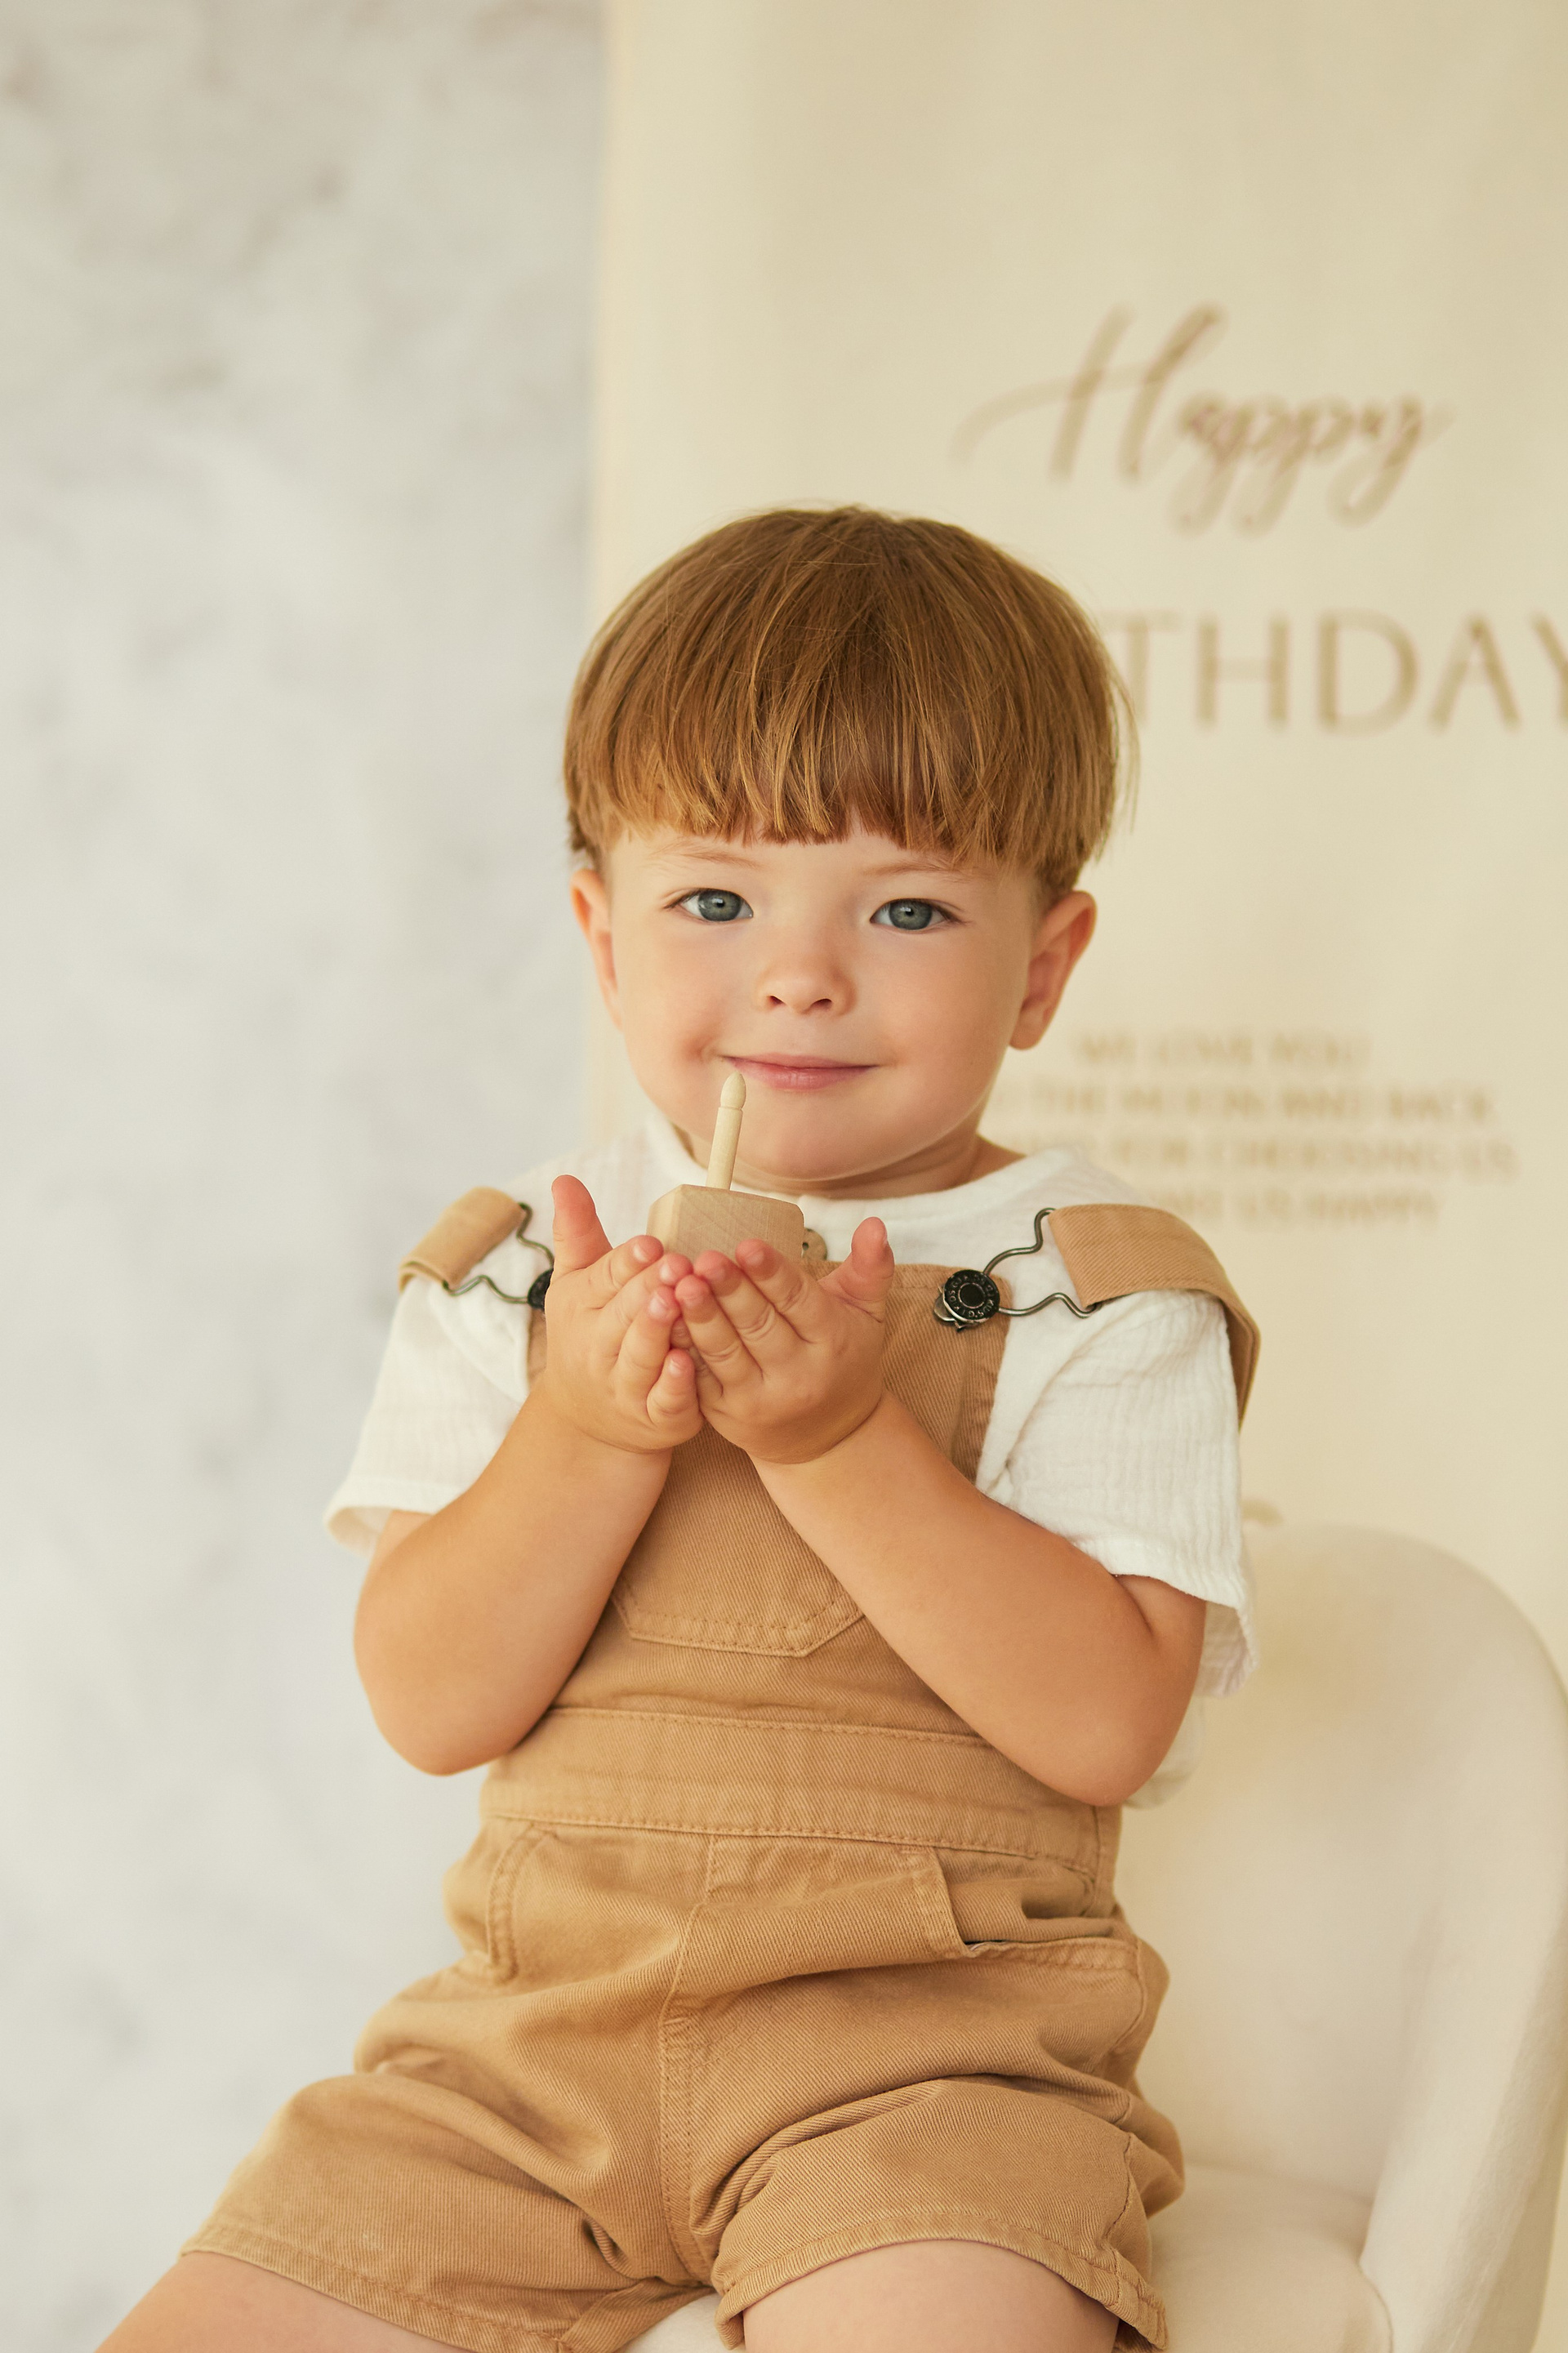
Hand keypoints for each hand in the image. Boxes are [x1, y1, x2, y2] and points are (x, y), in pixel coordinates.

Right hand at [537, 1176, 702, 1453]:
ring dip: (660, 1331)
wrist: (586, 1418)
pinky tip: (688, 1364)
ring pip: (642, 1356)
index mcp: (583, 1305)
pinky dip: (674, 1385)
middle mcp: (598, 1345)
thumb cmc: (591, 1332)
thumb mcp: (576, 1283)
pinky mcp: (655, 1416)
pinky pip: (663, 1401)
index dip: (626, 1261)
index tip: (649, 1243)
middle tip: (676, 1266)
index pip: (603, 1278)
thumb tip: (564, 1178)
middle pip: (623, 1315)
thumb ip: (577, 1232)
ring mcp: (625, 1384)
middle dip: (647, 1290)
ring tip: (677, 1304)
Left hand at [669, 1218, 894, 1463]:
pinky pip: (700, 1377)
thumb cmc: (845, 1361)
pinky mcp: (725, 1415)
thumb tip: (874, 1223)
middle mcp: (797, 1375)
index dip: (772, 1274)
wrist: (829, 1439)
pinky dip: (683, 1347)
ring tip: (680, 1284)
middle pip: (759, 1326)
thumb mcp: (868, 1316)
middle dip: (730, 1291)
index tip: (747, 1245)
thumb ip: (871, 1268)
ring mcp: (759, 1399)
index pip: (799, 1302)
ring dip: (700, 1318)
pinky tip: (666, 1318)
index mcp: (832, 1341)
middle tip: (704, 1258)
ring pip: (725, 1353)